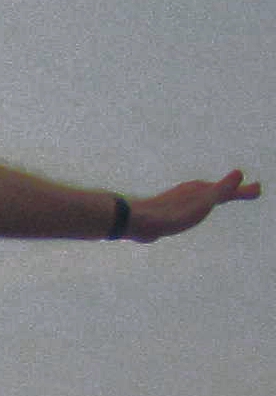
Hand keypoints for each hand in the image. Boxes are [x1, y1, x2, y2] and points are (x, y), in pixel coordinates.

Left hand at [129, 170, 257, 240]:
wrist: (137, 222)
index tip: (258, 189)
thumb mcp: (202, 202)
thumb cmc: (173, 213)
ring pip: (201, 199)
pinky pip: (187, 209)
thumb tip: (239, 173)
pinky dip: (196, 208)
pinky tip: (187, 215)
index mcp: (201, 189)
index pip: (228, 190)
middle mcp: (189, 192)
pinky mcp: (166, 213)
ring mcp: (177, 201)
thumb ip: (222, 189)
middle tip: (249, 191)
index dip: (244, 191)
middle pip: (217, 192)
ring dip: (213, 198)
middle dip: (233, 191)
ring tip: (220, 199)